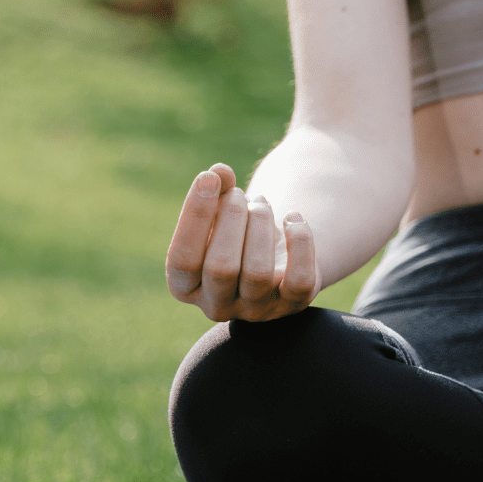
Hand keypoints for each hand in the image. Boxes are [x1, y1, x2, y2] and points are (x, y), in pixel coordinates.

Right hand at [165, 163, 318, 321]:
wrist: (272, 255)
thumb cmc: (233, 230)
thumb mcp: (218, 211)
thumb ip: (214, 190)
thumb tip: (219, 172)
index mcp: (184, 286)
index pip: (183, 259)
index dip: (195, 216)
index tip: (208, 177)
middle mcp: (215, 306)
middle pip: (221, 267)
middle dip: (231, 217)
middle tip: (239, 194)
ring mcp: (255, 309)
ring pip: (257, 273)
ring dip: (261, 225)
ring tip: (261, 204)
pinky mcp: (291, 304)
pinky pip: (298, 280)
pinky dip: (300, 242)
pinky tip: (293, 219)